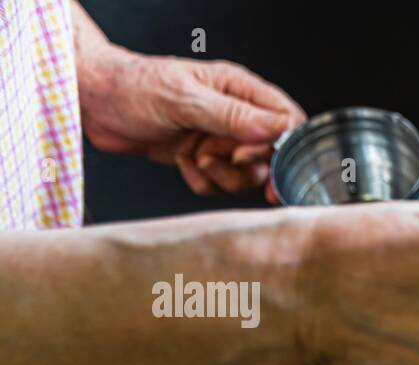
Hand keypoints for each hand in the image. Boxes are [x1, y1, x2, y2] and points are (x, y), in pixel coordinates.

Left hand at [75, 14, 303, 200]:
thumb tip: (274, 129)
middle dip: (246, 166)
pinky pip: (219, 185)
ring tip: (193, 156)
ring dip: (220, 176)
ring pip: (245, 176)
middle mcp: (236, 116)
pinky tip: (181, 162)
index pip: (286, 120)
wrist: (94, 103)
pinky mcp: (203, 159)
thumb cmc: (133, 86)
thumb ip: (231, 115)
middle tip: (216, 159)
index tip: (266, 164)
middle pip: (269, 155)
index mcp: (240, 90)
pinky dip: (202, 181)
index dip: (283, 147)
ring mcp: (220, 139)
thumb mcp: (184, 98)